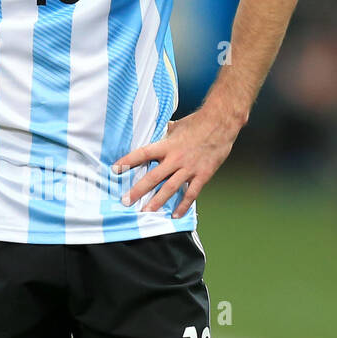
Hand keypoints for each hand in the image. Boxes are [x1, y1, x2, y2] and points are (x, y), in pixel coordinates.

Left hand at [112, 102, 246, 217]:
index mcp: (167, 145)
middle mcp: (176, 158)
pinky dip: (183, 205)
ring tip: (146, 212)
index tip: (115, 169)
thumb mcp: (177, 125)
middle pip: (153, 177)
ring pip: (170, 188)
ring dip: (157, 202)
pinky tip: (175, 215)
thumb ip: (165, 133)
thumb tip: (156, 131)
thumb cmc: (198, 122)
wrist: (221, 123)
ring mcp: (189, 168)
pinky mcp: (202, 175)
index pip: (143, 154)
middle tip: (126, 201)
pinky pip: (191, 194)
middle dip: (138, 190)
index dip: (128, 161)